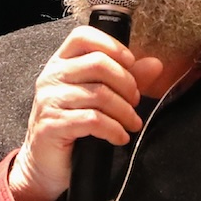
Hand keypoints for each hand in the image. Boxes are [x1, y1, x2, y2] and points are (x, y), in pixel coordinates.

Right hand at [9, 26, 162, 200]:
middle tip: (135, 101)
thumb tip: (155, 64)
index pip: (83, 36)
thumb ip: (126, 78)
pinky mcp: (52, 125)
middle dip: (126, 83)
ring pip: (99, 94)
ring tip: (132, 123)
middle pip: (98, 64)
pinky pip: (93, 120)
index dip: (112, 45)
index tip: (130, 63)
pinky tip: (120, 137)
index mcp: (60, 63)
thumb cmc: (73, 126)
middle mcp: (51, 77)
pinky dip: (114, 130)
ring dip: (125, 111)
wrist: (45, 164)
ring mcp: (49, 101)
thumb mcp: (98, 98)